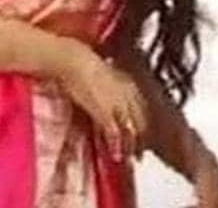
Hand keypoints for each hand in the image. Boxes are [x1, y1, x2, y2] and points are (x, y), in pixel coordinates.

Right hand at [55, 42, 148, 161]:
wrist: (73, 59)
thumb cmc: (83, 62)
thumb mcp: (104, 72)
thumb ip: (112, 83)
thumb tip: (111, 91)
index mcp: (128, 83)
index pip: (143, 108)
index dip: (144, 124)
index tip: (144, 135)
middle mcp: (127, 94)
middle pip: (141, 121)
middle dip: (142, 139)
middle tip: (140, 153)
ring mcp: (116, 103)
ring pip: (130, 128)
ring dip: (131, 146)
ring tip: (131, 158)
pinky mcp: (103, 110)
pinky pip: (114, 131)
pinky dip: (116, 144)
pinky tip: (116, 154)